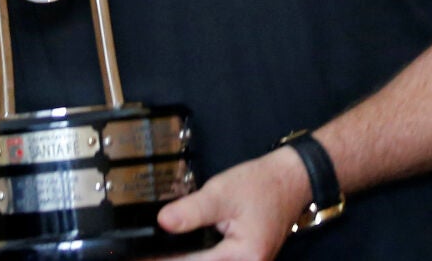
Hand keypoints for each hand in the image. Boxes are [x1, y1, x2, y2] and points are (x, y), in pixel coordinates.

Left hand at [159, 147, 312, 260]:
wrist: (292, 179)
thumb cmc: (263, 184)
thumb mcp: (222, 192)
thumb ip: (192, 210)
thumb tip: (163, 223)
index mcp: (243, 256)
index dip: (163, 260)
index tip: (139, 256)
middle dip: (175, 260)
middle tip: (146, 254)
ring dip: (186, 258)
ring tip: (159, 252)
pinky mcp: (246, 260)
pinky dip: (199, 257)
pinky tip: (182, 251)